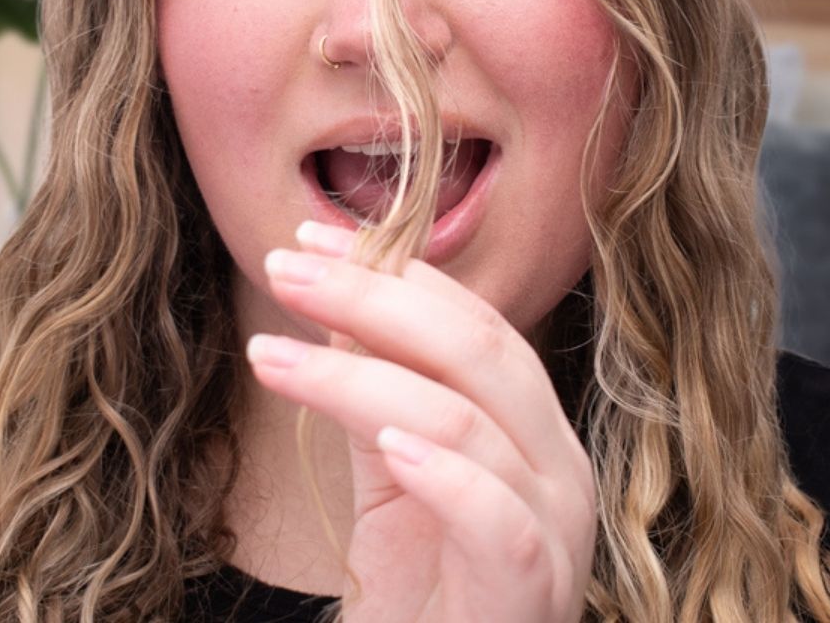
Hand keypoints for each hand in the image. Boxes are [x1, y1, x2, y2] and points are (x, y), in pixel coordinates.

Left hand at [245, 220, 596, 622]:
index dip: (389, 272)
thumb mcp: (390, 472)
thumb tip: (338, 301)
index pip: (469, 317)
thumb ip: (376, 390)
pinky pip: (497, 520)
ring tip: (272, 356)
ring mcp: (556, 526)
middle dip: (372, 296)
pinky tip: (386, 445)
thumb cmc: (420, 594)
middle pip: (475, 345)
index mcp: (529, 423)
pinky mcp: (533, 591)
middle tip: (285, 269)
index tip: (307, 241)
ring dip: (358, 377)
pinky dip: (442, 474)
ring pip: (466, 419)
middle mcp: (557, 461)